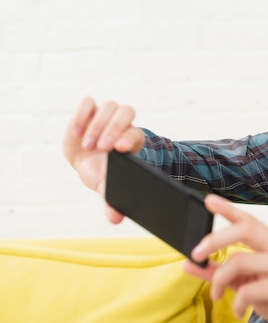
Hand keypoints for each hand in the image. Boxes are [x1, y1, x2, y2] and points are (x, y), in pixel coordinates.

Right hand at [63, 97, 144, 222]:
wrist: (90, 166)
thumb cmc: (104, 176)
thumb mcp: (108, 188)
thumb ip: (112, 202)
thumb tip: (114, 219)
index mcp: (133, 142)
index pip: (136, 133)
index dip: (129, 137)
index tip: (119, 149)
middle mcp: (123, 125)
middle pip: (126, 113)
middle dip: (113, 128)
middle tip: (100, 147)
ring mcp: (106, 116)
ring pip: (109, 106)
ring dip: (97, 124)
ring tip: (87, 145)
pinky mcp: (89, 112)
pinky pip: (88, 103)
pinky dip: (82, 114)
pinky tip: (76, 133)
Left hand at [184, 194, 267, 322]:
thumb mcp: (246, 284)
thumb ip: (219, 273)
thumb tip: (190, 264)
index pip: (248, 220)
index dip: (228, 209)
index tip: (208, 201)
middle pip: (244, 229)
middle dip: (214, 239)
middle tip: (196, 254)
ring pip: (239, 261)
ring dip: (219, 280)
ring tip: (216, 295)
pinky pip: (248, 290)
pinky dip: (236, 303)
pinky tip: (238, 311)